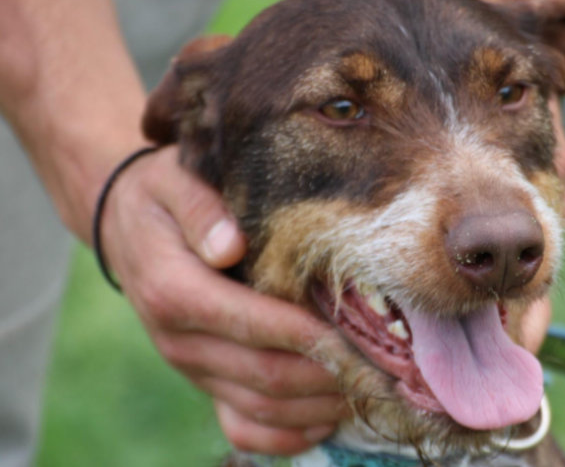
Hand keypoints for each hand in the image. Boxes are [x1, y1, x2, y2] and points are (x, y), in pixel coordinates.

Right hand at [99, 146, 349, 454]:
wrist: (129, 227)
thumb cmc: (164, 197)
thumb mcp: (174, 181)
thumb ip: (201, 209)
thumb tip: (229, 246)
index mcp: (172, 290)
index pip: (248, 322)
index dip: (305, 333)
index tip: (357, 335)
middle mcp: (179, 340)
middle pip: (264, 373)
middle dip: (328, 374)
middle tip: (383, 367)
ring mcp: (192, 368)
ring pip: (261, 406)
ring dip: (319, 406)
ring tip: (370, 390)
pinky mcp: (204, 381)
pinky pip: (242, 427)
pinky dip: (286, 435)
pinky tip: (328, 420)